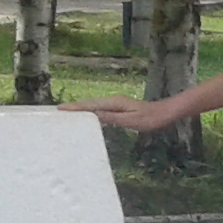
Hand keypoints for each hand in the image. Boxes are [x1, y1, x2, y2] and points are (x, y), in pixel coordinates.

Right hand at [61, 95, 178, 131]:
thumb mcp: (131, 121)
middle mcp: (113, 101)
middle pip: (89, 104)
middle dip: (73, 107)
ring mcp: (116, 104)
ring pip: (94, 106)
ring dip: (80, 109)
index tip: (60, 109)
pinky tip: (86, 117)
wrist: (165, 113)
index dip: (75, 108)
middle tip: (57, 111)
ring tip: (66, 114)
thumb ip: (112, 118)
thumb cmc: (151, 119)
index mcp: (114, 103)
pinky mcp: (119, 108)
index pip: (90, 106)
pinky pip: (100, 109)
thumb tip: (93, 115)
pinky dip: (90, 112)